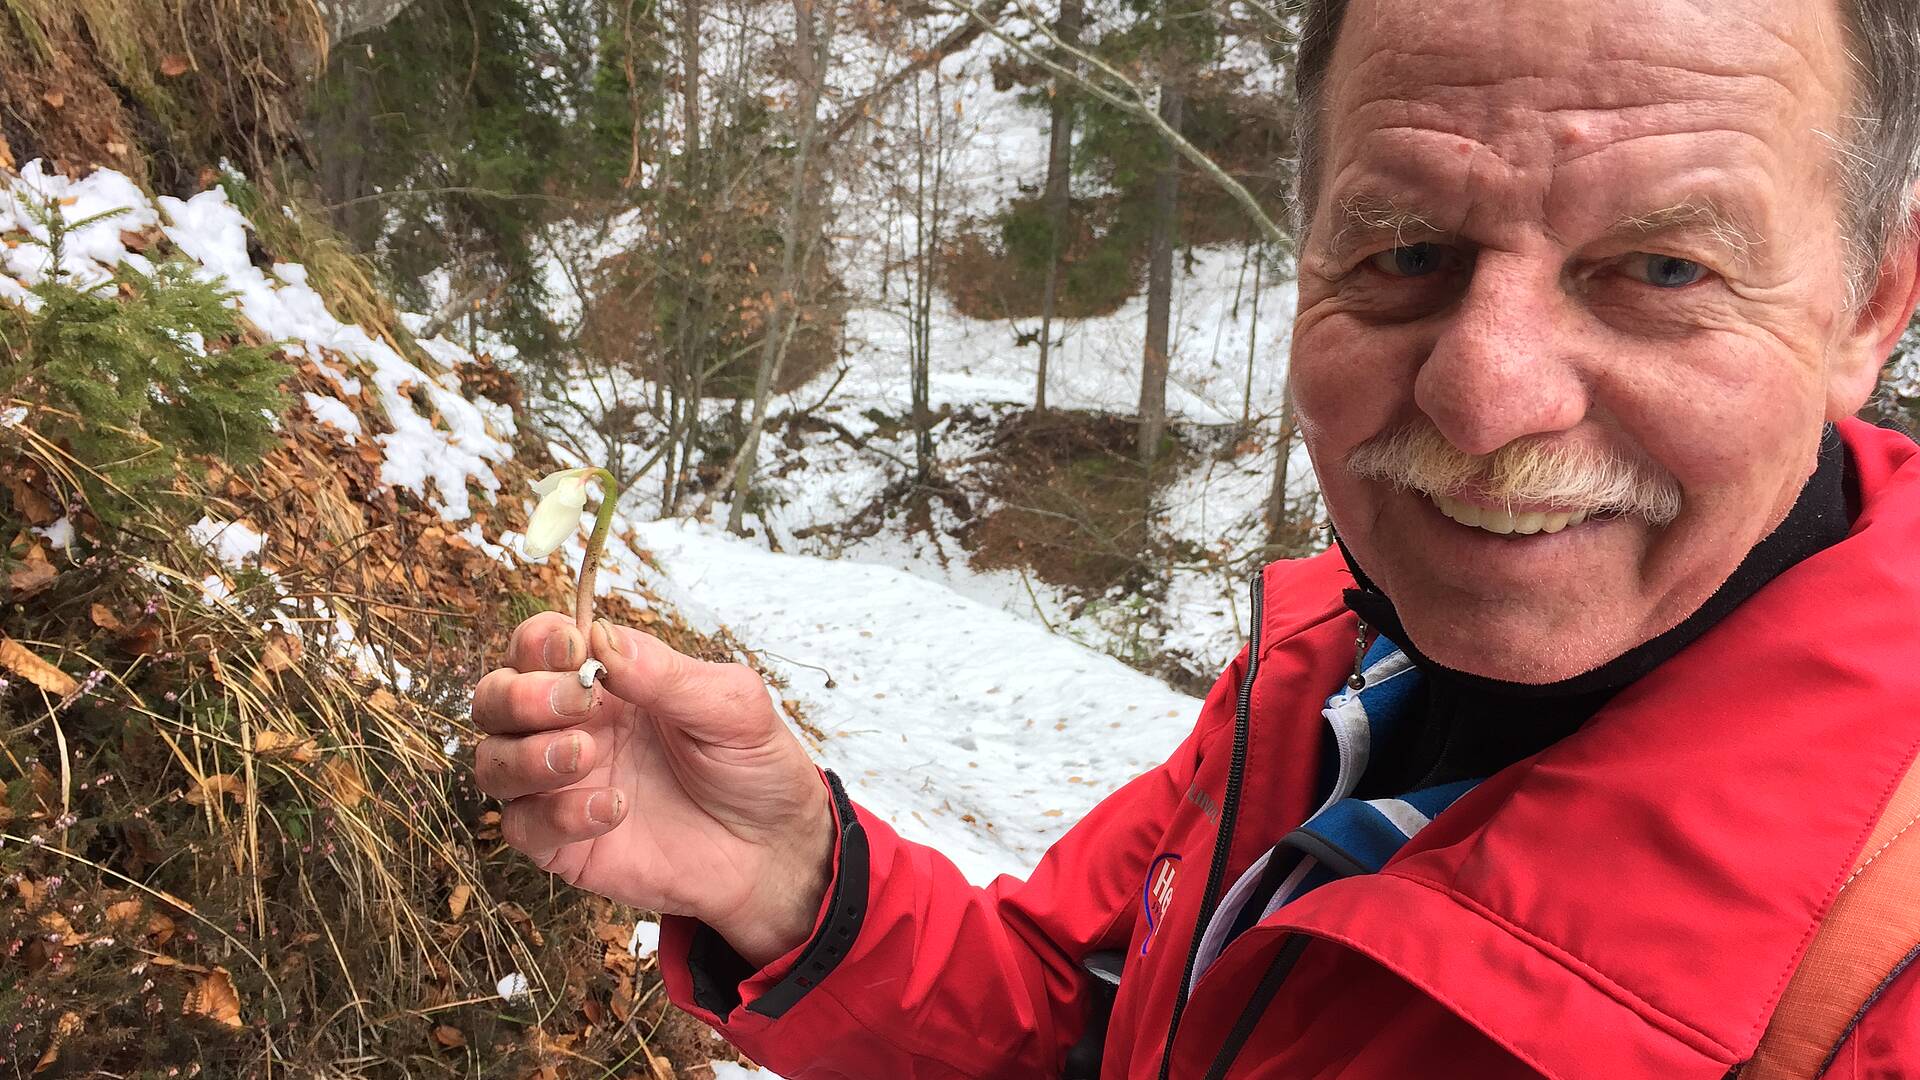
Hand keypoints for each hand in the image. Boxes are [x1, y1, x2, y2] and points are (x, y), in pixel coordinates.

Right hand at [472, 612, 834, 966]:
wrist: (775, 848)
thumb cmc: (754, 765)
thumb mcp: (731, 706)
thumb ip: (668, 675)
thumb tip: (602, 638)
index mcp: (608, 683)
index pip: (539, 646)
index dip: (540, 642)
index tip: (573, 649)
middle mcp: (573, 728)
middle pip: (496, 699)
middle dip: (520, 696)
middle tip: (578, 704)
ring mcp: (564, 787)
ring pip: (493, 762)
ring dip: (526, 755)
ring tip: (584, 756)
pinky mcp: (566, 845)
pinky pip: (524, 828)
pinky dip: (555, 815)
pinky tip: (612, 809)